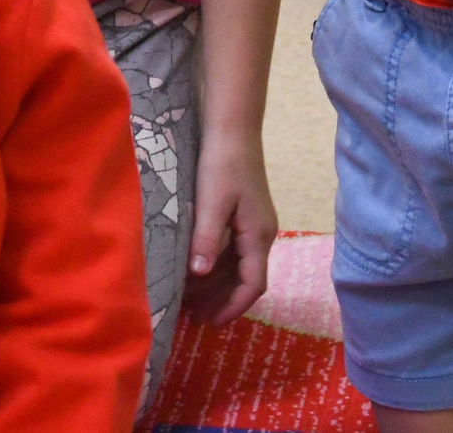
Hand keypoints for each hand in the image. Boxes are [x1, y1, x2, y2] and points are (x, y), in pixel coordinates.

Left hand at [184, 129, 277, 325]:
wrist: (233, 129)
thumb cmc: (222, 163)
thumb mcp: (212, 201)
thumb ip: (206, 239)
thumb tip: (198, 275)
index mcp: (258, 236)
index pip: (252, 284)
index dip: (233, 306)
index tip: (212, 322)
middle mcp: (261, 235)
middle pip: (245, 280)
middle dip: (222, 302)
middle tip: (194, 319)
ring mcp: (255, 226)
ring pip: (238, 267)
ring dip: (217, 286)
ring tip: (191, 303)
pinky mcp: (245, 217)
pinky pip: (233, 252)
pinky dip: (216, 267)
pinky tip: (196, 273)